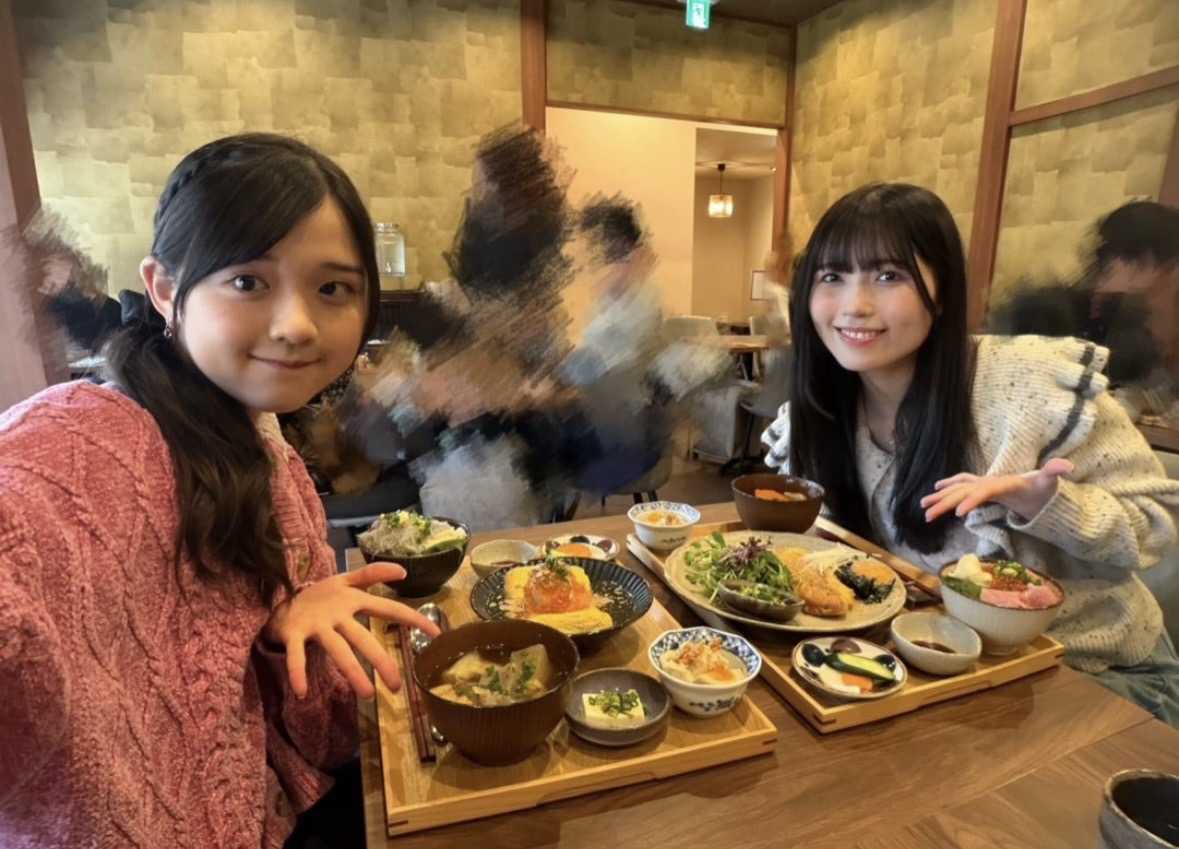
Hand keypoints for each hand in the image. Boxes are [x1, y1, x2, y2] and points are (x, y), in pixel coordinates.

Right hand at [263, 563, 440, 698]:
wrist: (279, 595)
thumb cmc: (319, 594)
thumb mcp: (345, 581)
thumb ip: (373, 574)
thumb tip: (404, 571)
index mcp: (353, 600)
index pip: (388, 609)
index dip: (412, 618)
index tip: (437, 633)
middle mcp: (338, 613)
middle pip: (363, 638)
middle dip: (382, 661)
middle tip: (397, 686)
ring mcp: (316, 624)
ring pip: (337, 650)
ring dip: (352, 672)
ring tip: (367, 693)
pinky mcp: (294, 633)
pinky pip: (297, 655)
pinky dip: (298, 672)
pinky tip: (303, 693)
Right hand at [920, 458, 1073, 522]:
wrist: (1040, 486)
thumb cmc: (1043, 487)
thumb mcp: (1049, 481)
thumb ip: (1054, 471)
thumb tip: (1066, 465)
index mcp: (1002, 483)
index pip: (983, 490)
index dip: (971, 500)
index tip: (959, 514)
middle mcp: (988, 481)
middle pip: (963, 490)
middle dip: (945, 502)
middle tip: (928, 515)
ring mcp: (983, 484)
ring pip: (957, 489)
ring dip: (940, 497)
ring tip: (923, 507)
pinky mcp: (981, 488)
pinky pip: (960, 487)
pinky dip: (947, 488)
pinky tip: (936, 491)